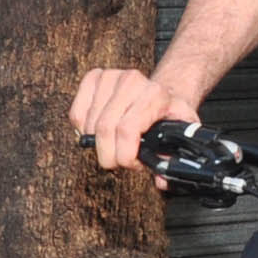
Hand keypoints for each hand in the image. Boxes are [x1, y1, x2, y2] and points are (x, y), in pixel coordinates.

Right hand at [70, 69, 197, 180]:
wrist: (163, 92)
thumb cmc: (169, 116)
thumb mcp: (180, 135)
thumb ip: (172, 159)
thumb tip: (162, 181)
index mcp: (156, 95)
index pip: (127, 130)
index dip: (125, 156)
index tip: (132, 164)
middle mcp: (132, 80)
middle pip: (104, 129)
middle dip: (109, 155)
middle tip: (119, 161)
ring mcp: (111, 76)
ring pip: (89, 124)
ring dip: (98, 144)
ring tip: (116, 144)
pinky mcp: (94, 77)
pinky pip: (76, 114)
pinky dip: (83, 131)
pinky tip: (100, 132)